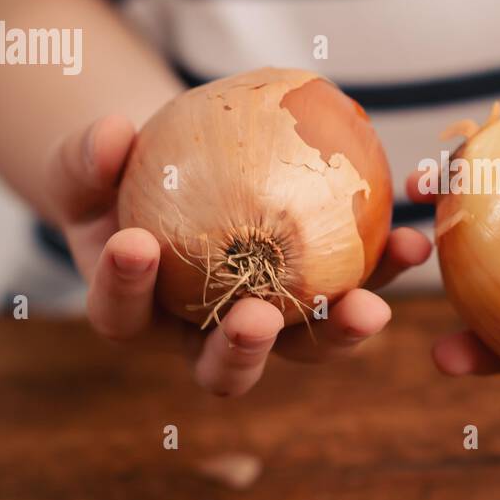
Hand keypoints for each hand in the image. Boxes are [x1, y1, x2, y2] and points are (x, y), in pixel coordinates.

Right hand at [46, 114, 430, 396]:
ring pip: (303, 346)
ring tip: (369, 306)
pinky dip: (382, 271)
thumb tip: (110, 133)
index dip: (124, 287)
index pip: (120, 312)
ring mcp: (268, 324)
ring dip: (337, 333)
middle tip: (257, 319)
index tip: (134, 243)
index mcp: (136, 312)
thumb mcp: (92, 163)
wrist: (181, 174)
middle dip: (241, 350)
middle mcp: (202, 336)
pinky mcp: (321, 298)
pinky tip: (410, 242)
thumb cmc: (124, 174)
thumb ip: (89, 157)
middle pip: (222, 366)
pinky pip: (353, 290)